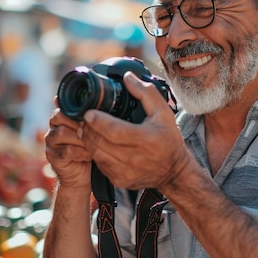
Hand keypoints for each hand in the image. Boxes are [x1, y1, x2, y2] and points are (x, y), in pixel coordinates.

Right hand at [44, 99, 92, 189]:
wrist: (81, 177)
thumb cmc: (87, 151)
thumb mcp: (89, 132)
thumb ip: (87, 119)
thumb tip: (92, 100)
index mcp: (60, 120)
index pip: (62, 108)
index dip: (77, 112)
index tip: (91, 118)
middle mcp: (52, 129)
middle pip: (59, 117)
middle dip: (78, 123)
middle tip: (92, 131)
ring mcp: (51, 143)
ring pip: (62, 132)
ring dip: (81, 138)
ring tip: (92, 144)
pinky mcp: (53, 157)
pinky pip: (66, 150)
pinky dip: (81, 152)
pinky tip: (89, 155)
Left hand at [79, 71, 191, 189]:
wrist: (174, 171)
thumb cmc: (168, 140)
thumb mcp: (163, 112)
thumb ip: (145, 92)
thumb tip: (127, 77)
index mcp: (145, 139)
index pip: (114, 131)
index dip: (98, 121)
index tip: (88, 113)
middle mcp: (134, 157)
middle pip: (101, 142)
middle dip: (88, 129)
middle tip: (83, 119)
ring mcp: (126, 171)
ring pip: (97, 154)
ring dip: (87, 140)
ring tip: (85, 129)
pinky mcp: (120, 180)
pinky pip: (100, 165)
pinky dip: (94, 153)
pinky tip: (95, 143)